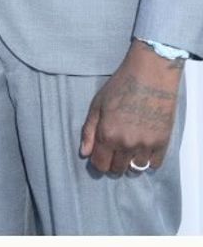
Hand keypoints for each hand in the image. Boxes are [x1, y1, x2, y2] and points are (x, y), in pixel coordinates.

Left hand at [79, 39, 183, 174]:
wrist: (149, 77)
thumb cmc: (119, 87)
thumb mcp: (97, 105)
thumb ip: (89, 130)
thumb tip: (85, 153)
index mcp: (107, 135)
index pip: (100, 165)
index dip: (98, 162)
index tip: (100, 154)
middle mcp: (126, 145)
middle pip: (118, 170)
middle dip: (113, 163)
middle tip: (113, 150)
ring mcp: (146, 146)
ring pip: (136, 169)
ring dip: (130, 163)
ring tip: (128, 149)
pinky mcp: (163, 143)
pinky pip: (154, 164)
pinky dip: (147, 160)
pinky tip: (143, 148)